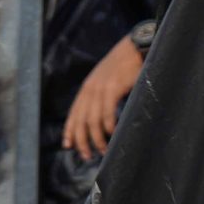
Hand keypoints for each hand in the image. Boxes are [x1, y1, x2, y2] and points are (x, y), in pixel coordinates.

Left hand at [61, 37, 143, 160]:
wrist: (135, 47)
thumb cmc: (124, 65)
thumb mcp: (106, 79)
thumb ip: (100, 95)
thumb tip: (99, 116)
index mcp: (87, 87)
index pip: (74, 113)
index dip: (69, 131)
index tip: (68, 146)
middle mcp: (90, 88)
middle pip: (81, 121)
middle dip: (82, 141)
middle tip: (87, 156)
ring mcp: (101, 88)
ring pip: (93, 121)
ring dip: (97, 139)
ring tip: (103, 150)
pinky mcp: (113, 87)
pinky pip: (107, 113)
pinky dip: (109, 126)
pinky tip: (113, 134)